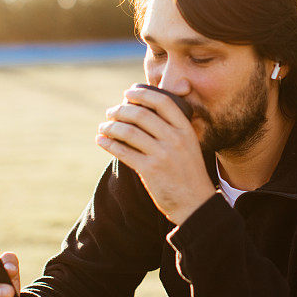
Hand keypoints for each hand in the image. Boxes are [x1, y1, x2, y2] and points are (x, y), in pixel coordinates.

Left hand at [96, 84, 215, 224]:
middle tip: (110, 112)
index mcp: (185, 130)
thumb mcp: (189, 146)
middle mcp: (175, 139)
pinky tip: (101, 140)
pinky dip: (109, 144)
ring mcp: (162, 155)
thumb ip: (173, 131)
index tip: (127, 93)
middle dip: (120, 110)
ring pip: (128, 132)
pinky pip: (123, 152)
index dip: (142, 94)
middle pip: (141, 114)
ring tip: (103, 127)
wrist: (195, 203)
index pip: (162, 102)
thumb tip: (145, 114)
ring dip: (110, 127)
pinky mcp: (150, 170)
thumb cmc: (189, 174)